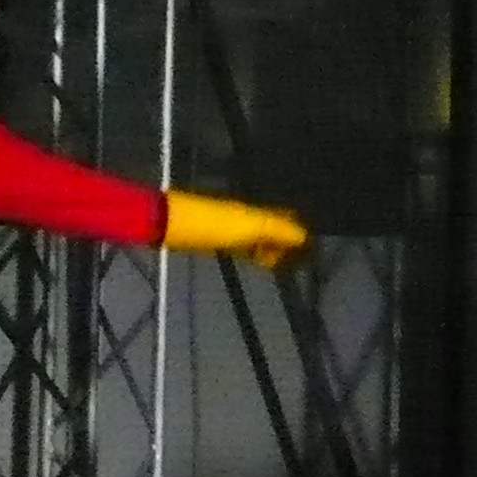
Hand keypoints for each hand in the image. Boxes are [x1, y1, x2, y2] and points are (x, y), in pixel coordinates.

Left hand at [163, 191, 309, 265]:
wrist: (168, 223)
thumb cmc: (211, 225)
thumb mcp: (249, 227)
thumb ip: (277, 230)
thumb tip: (305, 237)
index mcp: (257, 211)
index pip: (286, 219)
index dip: (299, 234)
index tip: (308, 254)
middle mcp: (247, 215)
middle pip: (274, 227)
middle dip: (287, 243)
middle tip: (295, 264)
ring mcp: (231, 226)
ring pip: (259, 237)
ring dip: (270, 249)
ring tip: (279, 266)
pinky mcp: (216, 238)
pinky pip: (243, 244)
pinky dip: (254, 252)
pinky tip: (256, 260)